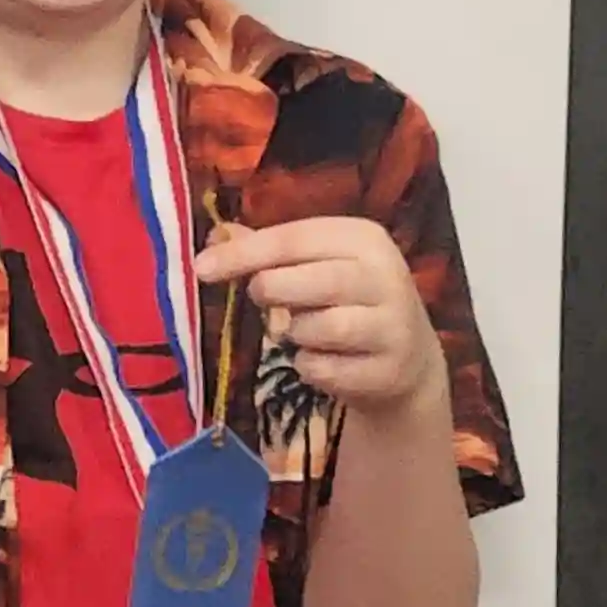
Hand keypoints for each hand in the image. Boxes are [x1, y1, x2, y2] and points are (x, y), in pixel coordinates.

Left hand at [194, 216, 442, 420]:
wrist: (405, 361)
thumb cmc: (346, 303)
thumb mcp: (315, 266)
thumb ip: (268, 251)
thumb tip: (215, 238)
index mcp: (364, 238)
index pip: (294, 239)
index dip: (243, 254)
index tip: (201, 269)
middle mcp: (385, 275)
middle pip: (310, 280)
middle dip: (271, 291)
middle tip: (261, 297)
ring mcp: (393, 324)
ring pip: (318, 327)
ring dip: (294, 333)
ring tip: (303, 331)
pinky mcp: (387, 368)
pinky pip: (322, 368)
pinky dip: (308, 367)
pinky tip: (323, 360)